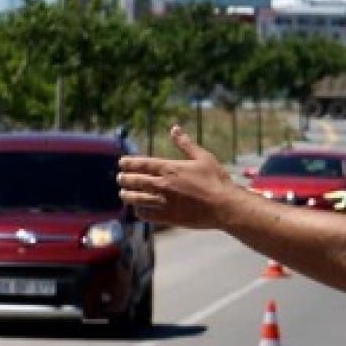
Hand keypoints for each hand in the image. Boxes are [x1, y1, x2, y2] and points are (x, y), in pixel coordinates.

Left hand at [117, 125, 236, 228]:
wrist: (225, 207)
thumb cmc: (217, 180)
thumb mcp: (203, 157)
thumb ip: (185, 144)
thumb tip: (174, 128)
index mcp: (169, 168)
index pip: (140, 164)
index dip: (127, 163)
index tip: (122, 163)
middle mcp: (162, 184)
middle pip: (134, 181)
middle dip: (124, 179)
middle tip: (120, 178)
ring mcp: (164, 202)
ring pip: (135, 198)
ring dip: (127, 195)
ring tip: (123, 194)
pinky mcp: (168, 217)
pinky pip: (145, 214)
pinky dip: (139, 211)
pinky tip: (139, 209)